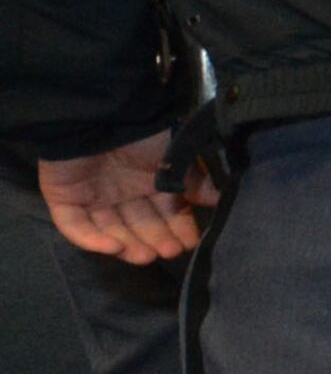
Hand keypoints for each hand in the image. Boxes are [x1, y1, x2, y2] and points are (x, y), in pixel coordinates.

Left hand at [40, 134, 210, 267]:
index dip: (179, 227)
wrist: (99, 117)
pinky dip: (93, 240)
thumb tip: (222, 199)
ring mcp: (92, 197)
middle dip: (156, 239)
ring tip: (146, 256)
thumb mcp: (179, 157)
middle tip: (170, 252)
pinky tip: (115, 247)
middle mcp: (123, 191)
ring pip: (110, 229)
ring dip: (128, 245)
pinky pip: (75, 226)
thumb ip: (198, 181)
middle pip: (139, 224)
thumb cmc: (143, 136)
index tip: (191, 242)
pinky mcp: (64, 199)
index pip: (167, 211)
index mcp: (150, 180)